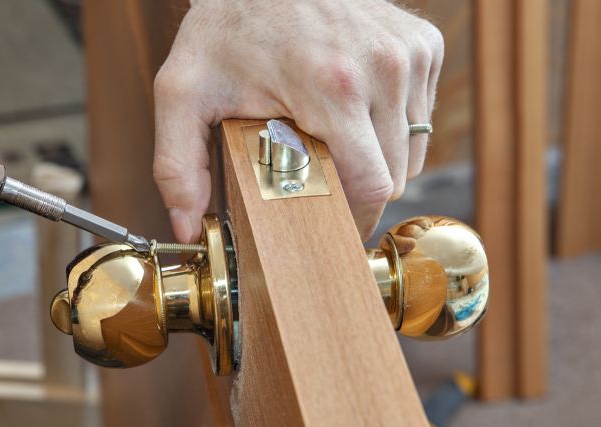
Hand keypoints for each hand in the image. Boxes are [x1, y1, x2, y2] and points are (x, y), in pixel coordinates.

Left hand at [153, 0, 443, 242]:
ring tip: (333, 138)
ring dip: (377, 159)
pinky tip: (354, 110)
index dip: (352, 217)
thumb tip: (185, 226)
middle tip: (318, 172)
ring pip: (411, 151)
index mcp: (333, 89)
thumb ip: (177, 165)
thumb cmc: (227, 26)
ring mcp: (409, 55)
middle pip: (394, 176)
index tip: (328, 221)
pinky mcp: (423, 46)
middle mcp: (383, 69)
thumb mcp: (183, 92)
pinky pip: (420, 118)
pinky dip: (391, 127)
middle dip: (357, 188)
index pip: (372, 187)